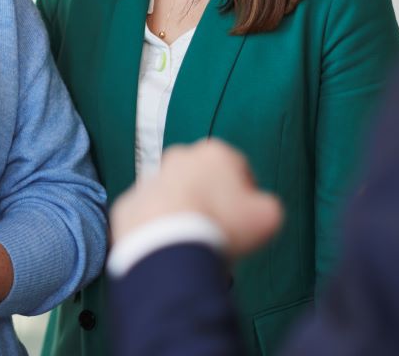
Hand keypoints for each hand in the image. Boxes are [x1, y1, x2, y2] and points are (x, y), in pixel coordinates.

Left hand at [111, 140, 283, 256]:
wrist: (170, 246)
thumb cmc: (223, 226)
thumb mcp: (268, 215)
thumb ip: (267, 205)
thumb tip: (259, 208)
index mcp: (215, 152)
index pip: (239, 169)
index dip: (246, 195)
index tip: (246, 219)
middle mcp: (180, 157)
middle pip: (204, 179)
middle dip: (212, 200)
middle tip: (220, 230)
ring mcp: (151, 179)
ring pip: (175, 196)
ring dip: (184, 213)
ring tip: (194, 242)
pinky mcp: (130, 202)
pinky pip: (150, 215)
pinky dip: (158, 228)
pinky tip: (170, 246)